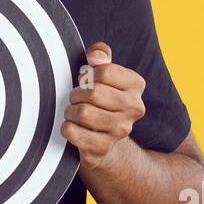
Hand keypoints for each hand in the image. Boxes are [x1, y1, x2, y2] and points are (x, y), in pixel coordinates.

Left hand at [61, 42, 144, 168]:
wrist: (104, 138)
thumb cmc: (100, 98)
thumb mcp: (102, 73)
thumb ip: (100, 55)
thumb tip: (95, 55)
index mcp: (136, 85)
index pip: (104, 71)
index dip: (88, 75)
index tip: (87, 81)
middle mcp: (134, 108)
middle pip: (93, 93)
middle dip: (77, 94)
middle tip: (76, 98)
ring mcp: (121, 130)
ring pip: (83, 113)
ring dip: (71, 111)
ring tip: (74, 112)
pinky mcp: (103, 148)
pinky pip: (73, 132)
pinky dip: (67, 128)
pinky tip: (74, 127)